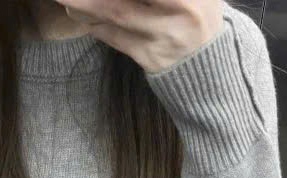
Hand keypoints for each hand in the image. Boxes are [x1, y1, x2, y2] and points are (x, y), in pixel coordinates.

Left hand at [54, 0, 224, 73]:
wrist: (210, 63)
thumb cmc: (198, 12)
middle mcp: (180, 13)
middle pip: (124, 1)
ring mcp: (164, 38)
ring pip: (116, 14)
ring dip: (85, 3)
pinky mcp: (150, 59)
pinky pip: (115, 37)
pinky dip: (93, 23)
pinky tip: (76, 11)